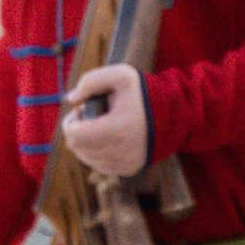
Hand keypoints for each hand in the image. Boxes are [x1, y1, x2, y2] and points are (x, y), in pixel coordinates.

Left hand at [61, 64, 149, 178]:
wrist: (174, 114)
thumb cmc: (144, 93)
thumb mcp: (121, 74)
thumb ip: (90, 81)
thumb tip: (70, 99)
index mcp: (117, 129)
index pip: (75, 137)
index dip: (70, 122)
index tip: (80, 110)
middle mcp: (121, 152)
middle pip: (78, 149)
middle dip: (77, 131)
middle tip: (89, 116)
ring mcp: (125, 164)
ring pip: (87, 159)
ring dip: (86, 143)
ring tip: (99, 125)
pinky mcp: (130, 169)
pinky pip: (101, 166)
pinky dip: (97, 153)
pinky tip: (107, 137)